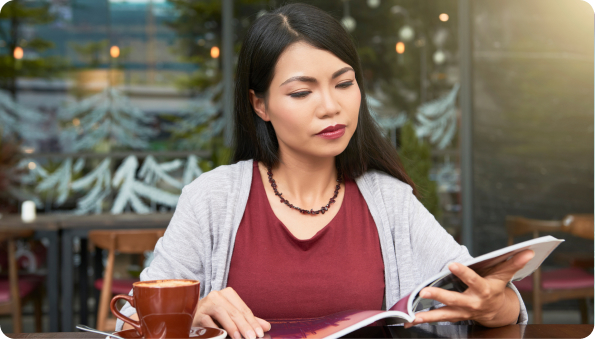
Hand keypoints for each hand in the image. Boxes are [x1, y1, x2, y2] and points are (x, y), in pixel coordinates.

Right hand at [193, 287, 270, 338]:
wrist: (192, 316)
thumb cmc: (216, 317)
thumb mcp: (233, 318)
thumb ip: (248, 321)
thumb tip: (266, 326)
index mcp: (228, 294)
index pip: (244, 309)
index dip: (253, 322)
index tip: (259, 333)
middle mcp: (217, 295)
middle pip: (235, 312)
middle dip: (245, 326)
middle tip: (252, 338)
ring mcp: (206, 303)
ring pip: (222, 313)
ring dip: (232, 327)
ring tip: (239, 338)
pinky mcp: (197, 313)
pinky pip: (208, 322)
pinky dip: (216, 329)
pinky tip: (223, 335)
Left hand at [404, 249, 533, 327]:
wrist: (497, 314)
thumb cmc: (496, 289)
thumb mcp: (504, 276)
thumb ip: (514, 263)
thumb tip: (529, 250)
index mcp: (483, 291)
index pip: (473, 280)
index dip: (463, 273)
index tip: (452, 264)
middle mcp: (471, 303)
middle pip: (454, 300)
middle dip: (440, 296)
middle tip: (425, 290)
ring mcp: (462, 312)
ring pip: (444, 314)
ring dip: (429, 315)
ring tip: (414, 315)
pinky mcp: (454, 317)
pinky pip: (438, 320)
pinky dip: (424, 321)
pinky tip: (410, 320)